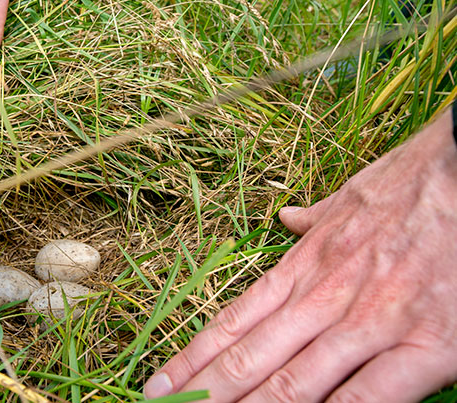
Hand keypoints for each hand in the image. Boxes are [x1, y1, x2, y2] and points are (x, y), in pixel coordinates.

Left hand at [145, 110, 456, 401]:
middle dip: (207, 393)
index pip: (234, 322)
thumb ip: (313, 219)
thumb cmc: (409, 187)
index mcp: (304, 267)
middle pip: (251, 358)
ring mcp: (370, 325)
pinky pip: (367, 396)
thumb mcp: (348, 198)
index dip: (193, 357)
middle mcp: (325, 299)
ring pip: (296, 383)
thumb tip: (285, 216)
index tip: (159, 382)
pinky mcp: (425, 347)